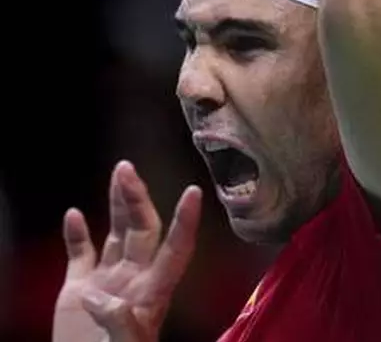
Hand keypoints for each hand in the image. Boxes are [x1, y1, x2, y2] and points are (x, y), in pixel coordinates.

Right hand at [52, 161, 201, 341]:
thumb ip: (122, 323)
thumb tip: (103, 300)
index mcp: (154, 291)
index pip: (176, 248)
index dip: (185, 222)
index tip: (193, 192)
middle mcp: (135, 278)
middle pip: (143, 229)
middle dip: (138, 198)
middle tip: (127, 169)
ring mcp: (108, 281)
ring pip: (117, 232)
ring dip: (118, 203)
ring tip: (120, 172)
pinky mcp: (79, 288)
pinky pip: (80, 254)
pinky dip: (77, 234)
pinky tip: (75, 215)